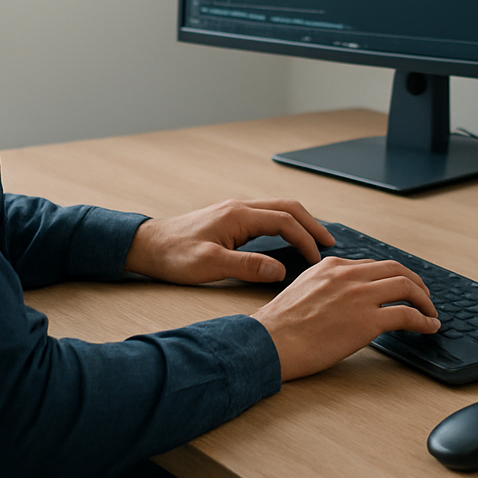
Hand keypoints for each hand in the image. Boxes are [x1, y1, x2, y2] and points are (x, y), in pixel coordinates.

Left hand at [122, 197, 334, 284]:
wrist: (147, 246)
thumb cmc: (173, 255)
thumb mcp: (210, 265)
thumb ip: (247, 267)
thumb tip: (280, 270)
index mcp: (238, 216)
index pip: (284, 221)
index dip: (305, 238)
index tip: (317, 258)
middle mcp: (239, 208)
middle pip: (287, 207)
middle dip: (311, 224)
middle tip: (330, 244)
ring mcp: (235, 211)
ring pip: (278, 209)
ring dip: (300, 222)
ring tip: (315, 241)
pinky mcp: (230, 219)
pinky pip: (266, 216)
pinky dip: (285, 224)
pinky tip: (288, 238)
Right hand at [251, 257, 440, 380]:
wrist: (271, 341)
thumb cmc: (281, 325)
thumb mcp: (303, 289)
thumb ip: (325, 285)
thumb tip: (341, 297)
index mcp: (332, 266)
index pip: (372, 265)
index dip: (391, 276)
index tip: (399, 286)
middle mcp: (349, 275)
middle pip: (395, 268)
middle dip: (415, 281)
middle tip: (424, 295)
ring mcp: (360, 296)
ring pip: (406, 286)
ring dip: (424, 299)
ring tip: (430, 312)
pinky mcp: (368, 320)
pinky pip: (407, 315)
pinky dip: (424, 320)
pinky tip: (428, 327)